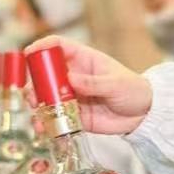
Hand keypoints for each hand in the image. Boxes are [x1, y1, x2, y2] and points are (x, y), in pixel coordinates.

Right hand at [24, 36, 152, 135]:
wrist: (144, 115)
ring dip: (38, 104)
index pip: (59, 46)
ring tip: (37, 114)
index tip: (29, 53)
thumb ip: (94, 83)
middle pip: (46, 74)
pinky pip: (56, 117)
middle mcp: (74, 76)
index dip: (43, 47)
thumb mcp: (116, 84)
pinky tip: (43, 128)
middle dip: (35, 83)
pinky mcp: (75, 115)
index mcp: (85, 60)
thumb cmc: (133, 90)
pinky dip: (47, 122)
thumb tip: (71, 80)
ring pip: (47, 97)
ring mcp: (73, 96)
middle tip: (32, 95)